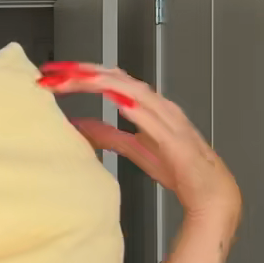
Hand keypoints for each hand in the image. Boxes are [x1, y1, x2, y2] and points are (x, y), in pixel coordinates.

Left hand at [39, 63, 241, 235]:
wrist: (210, 191)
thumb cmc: (179, 168)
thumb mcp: (133, 148)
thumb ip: (106, 135)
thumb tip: (78, 127)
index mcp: (148, 105)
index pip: (109, 80)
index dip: (80, 74)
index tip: (52, 74)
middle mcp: (157, 104)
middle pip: (116, 78)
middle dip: (83, 72)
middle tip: (53, 71)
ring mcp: (168, 117)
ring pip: (131, 89)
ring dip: (101, 81)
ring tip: (75, 77)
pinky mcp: (175, 137)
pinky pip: (152, 116)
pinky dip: (133, 104)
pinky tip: (114, 97)